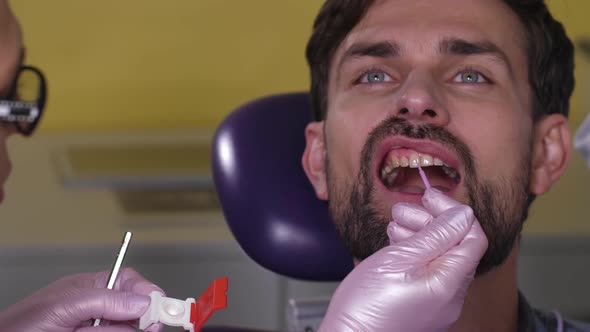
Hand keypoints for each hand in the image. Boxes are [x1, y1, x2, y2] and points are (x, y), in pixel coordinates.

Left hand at [0, 267, 163, 331]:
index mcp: (90, 289)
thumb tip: (141, 301)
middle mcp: (97, 312)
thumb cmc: (18, 326)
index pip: (129, 283)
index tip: (161, 305)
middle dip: (139, 320)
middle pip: (135, 313)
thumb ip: (104, 299)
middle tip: (147, 326)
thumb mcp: (63, 305)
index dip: (148, 292)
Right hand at [319, 188, 487, 331]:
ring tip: (394, 226)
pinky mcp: (422, 306)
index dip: (453, 212)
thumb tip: (463, 215)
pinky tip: (395, 244)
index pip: (473, 237)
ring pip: (439, 257)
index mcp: (449, 283)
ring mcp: (437, 304)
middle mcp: (450, 296)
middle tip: (403, 210)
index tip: (429, 197)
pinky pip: (428, 272)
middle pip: (455, 246)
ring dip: (420, 234)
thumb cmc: (366, 306)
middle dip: (431, 220)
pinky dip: (415, 252)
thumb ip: (435, 235)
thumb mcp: (398, 259)